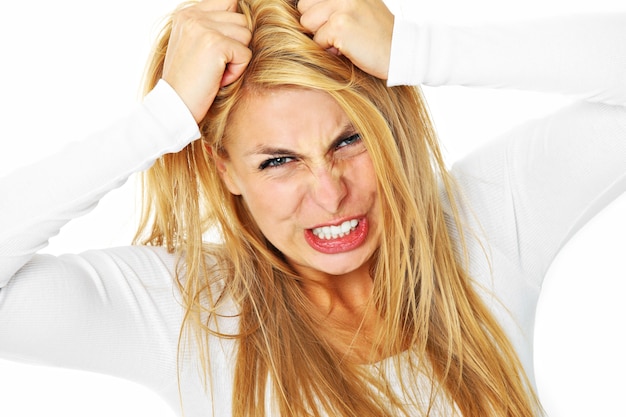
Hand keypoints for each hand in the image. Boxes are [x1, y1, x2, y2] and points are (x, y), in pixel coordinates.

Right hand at [163, 0, 251, 122]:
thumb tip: (240, 14)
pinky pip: (245, 54)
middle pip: (241, 20)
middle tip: (214, 65)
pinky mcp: (215, 44)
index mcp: (187, 13)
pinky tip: (217, 79)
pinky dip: (236, 71)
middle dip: (235, 46)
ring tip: (215, 71)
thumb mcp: (194, 46)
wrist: (174, 105)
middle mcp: (193, 15)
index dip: (232, 28)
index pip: (229, 2)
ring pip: (246, 35)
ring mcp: (203, 28)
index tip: (218, 51)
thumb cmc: (188, 82)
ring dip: (236, 59)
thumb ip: (212, 27)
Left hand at [298, 0, 393, 79]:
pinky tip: (349, 49)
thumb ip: (337, 4)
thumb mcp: (360, 6)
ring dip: (322, 37)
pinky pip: (317, 40)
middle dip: (316, 24)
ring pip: (307, 23)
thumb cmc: (378, 35)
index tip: (335, 24)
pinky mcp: (340, 26)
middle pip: (304, 6)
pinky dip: (330, 49)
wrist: (402, 51)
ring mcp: (342, 7)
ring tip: (344, 41)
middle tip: (340, 34)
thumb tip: (304, 8)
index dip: (318, 14)